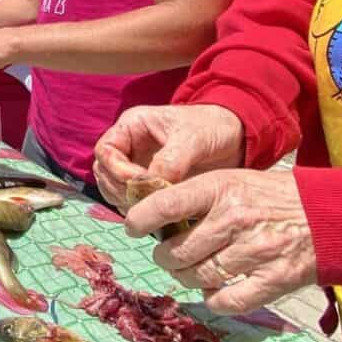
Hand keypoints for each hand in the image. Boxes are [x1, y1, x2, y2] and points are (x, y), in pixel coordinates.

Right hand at [93, 105, 245, 211]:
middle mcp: (129, 147)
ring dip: (127, 202)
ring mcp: (138, 166)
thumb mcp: (194, 138)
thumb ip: (171, 159)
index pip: (106, 150)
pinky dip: (139, 209)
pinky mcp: (149, 185)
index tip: (139, 182)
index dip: (116, 169)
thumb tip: (153, 183)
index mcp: (132, 127)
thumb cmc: (213, 126)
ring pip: (114, 189)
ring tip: (150, 211)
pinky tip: (158, 215)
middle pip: (105, 172)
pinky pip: (133, 200)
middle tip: (143, 203)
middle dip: (120, 190)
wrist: (236, 137)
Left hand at [125, 169, 316, 315]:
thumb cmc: (271, 197)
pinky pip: (227, 300)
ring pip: (197, 276)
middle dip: (163, 256)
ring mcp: (255, 250)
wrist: (329, 214)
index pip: (165, 204)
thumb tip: (153, 215)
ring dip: (185, 277)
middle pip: (177, 250)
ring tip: (187, 270)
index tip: (132, 226)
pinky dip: (213, 300)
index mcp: (222, 188)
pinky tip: (212, 291)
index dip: (139, 218)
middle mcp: (235, 218)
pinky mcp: (274, 279)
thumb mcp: (233, 180)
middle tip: (165, 254)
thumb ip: (197, 197)